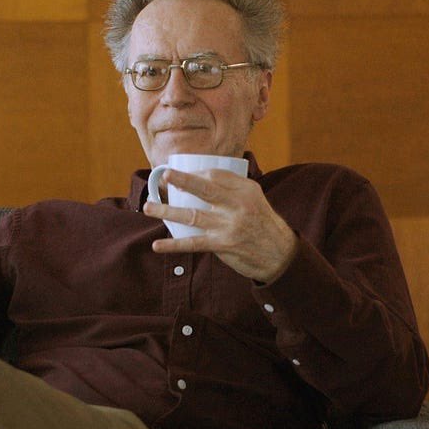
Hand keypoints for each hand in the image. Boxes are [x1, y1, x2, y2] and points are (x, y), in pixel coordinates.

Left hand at [143, 168, 298, 282]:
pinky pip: (194, 243)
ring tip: (148, 207)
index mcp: (246, 189)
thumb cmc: (261, 223)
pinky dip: (174, 245)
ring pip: (192, 215)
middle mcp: (238, 204)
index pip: (216, 175)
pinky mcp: (223, 244)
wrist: (280, 254)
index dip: (195, 173)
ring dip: (167, 211)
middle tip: (164, 176)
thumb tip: (200, 178)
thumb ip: (231, 188)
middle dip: (182, 181)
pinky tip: (158, 245)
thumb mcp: (254, 199)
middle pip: (205, 188)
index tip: (177, 175)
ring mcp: (230, 225)